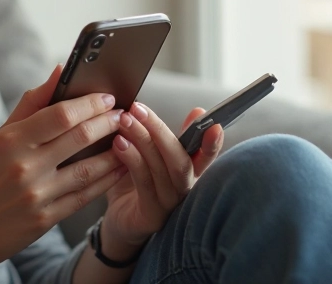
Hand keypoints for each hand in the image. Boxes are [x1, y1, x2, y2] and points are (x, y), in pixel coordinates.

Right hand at [0, 65, 127, 282]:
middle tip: (123, 115)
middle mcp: (24, 166)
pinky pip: (85, 196)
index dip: (90, 103)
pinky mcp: (45, 220)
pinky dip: (106, 181)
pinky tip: (118, 169)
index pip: (61, 114)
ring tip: (128, 139)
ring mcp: (36, 195)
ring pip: (88, 169)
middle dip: (108, 122)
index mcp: (10, 141)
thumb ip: (30, 104)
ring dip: (114, 152)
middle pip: (79, 137)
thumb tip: (59, 71)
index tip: (108, 97)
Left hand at [98, 103, 224, 257]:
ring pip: (161, 168)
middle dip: (159, 130)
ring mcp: (170, 204)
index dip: (211, 142)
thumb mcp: (152, 156)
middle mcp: (184, 189)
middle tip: (138, 108)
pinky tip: (119, 143)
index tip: (212, 123)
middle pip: (180, 159)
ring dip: (142, 139)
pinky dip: (132, 160)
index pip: (205, 156)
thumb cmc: (135, 184)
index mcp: (189, 172)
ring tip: (124, 120)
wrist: (119, 222)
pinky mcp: (152, 215)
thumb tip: (187, 110)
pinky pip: (144, 183)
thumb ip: (165, 136)